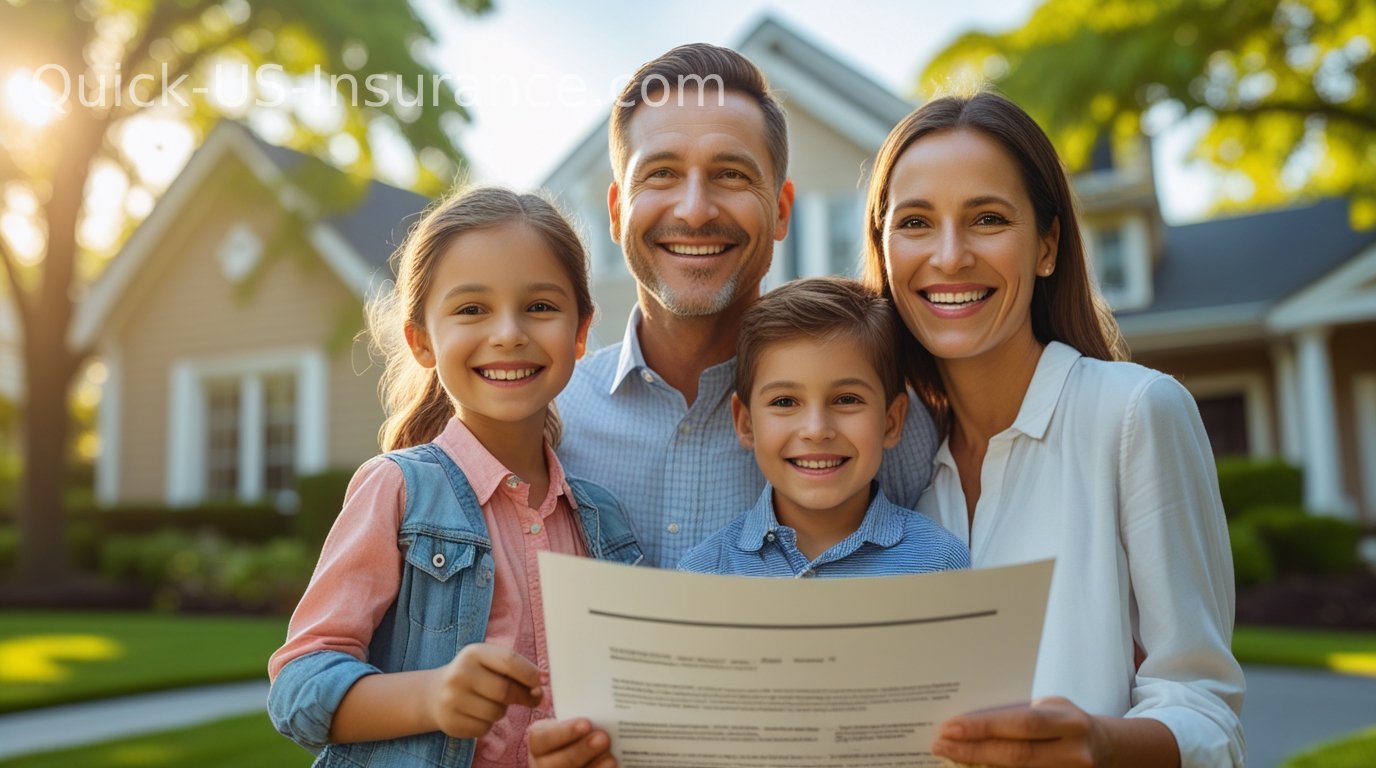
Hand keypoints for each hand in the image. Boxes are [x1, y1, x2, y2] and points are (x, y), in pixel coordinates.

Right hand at [425, 643, 542, 738]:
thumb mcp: (489, 662)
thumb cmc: (474, 675)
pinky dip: (489, 724)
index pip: (510, 661)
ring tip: (493, 703)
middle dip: (525, 696)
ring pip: (497, 713)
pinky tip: (479, 714)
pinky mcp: (451, 722)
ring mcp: (452, 700)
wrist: (434, 694)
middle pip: (506, 691)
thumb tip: (542, 683)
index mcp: (473, 653)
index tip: (542, 681)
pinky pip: (484, 728)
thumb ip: (515, 669)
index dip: (531, 674)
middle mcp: (459, 675)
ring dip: (503, 711)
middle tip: (534, 698)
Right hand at [528, 718, 615, 767]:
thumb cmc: (577, 734)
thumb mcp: (572, 723)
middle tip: (603, 738)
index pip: (544, 738)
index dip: (565, 732)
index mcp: (538, 742)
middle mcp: (541, 765)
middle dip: (582, 750)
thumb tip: (598, 713)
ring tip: (611, 758)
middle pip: (557, 763)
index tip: (587, 723)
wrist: (578, 751)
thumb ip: (581, 720)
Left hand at [930, 697, 1101, 767]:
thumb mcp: (1049, 709)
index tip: (949, 727)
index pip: (1021, 724)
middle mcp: (1073, 752)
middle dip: (972, 751)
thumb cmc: (1064, 723)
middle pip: (1016, 755)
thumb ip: (1017, 715)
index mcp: (1068, 721)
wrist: (1103, 748)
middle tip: (940, 745)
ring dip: (979, 767)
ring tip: (951, 756)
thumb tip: (968, 721)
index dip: (983, 727)